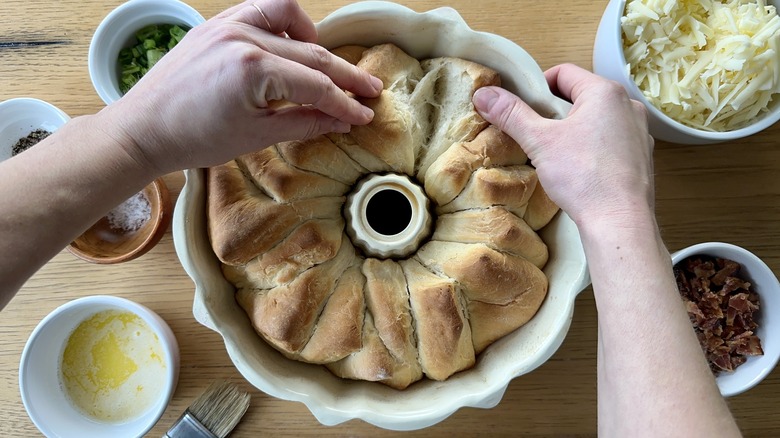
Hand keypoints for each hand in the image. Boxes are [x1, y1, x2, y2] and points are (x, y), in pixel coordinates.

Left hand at [103, 0, 382, 172]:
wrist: (145, 129)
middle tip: (370, 91)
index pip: (316, 85)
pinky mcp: (216, 23)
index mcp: (254, 70)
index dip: (345, 103)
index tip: (364, 115)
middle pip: (311, 55)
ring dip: (318, 43)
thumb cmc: (195, 139)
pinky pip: (262, 9)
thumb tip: (342, 120)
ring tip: (332, 67)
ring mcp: (228, 25)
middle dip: (344, 77)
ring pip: (292, 22)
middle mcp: (243, 38)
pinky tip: (295, 41)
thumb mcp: (257, 136)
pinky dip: (286, 21)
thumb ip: (305, 122)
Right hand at [473, 64, 653, 228]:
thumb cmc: (582, 176)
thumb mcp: (539, 141)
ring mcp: (639, 132)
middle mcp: (628, 105)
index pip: (563, 73)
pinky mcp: (642, 157)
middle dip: (555, 112)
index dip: (537, 88)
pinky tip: (580, 171)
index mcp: (605, 92)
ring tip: (557, 155)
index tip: (524, 111)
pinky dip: (593, 148)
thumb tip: (483, 93)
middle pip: (581, 96)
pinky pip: (611, 141)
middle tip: (536, 135)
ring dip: (574, 130)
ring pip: (597, 119)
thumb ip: (511, 114)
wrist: (619, 222)